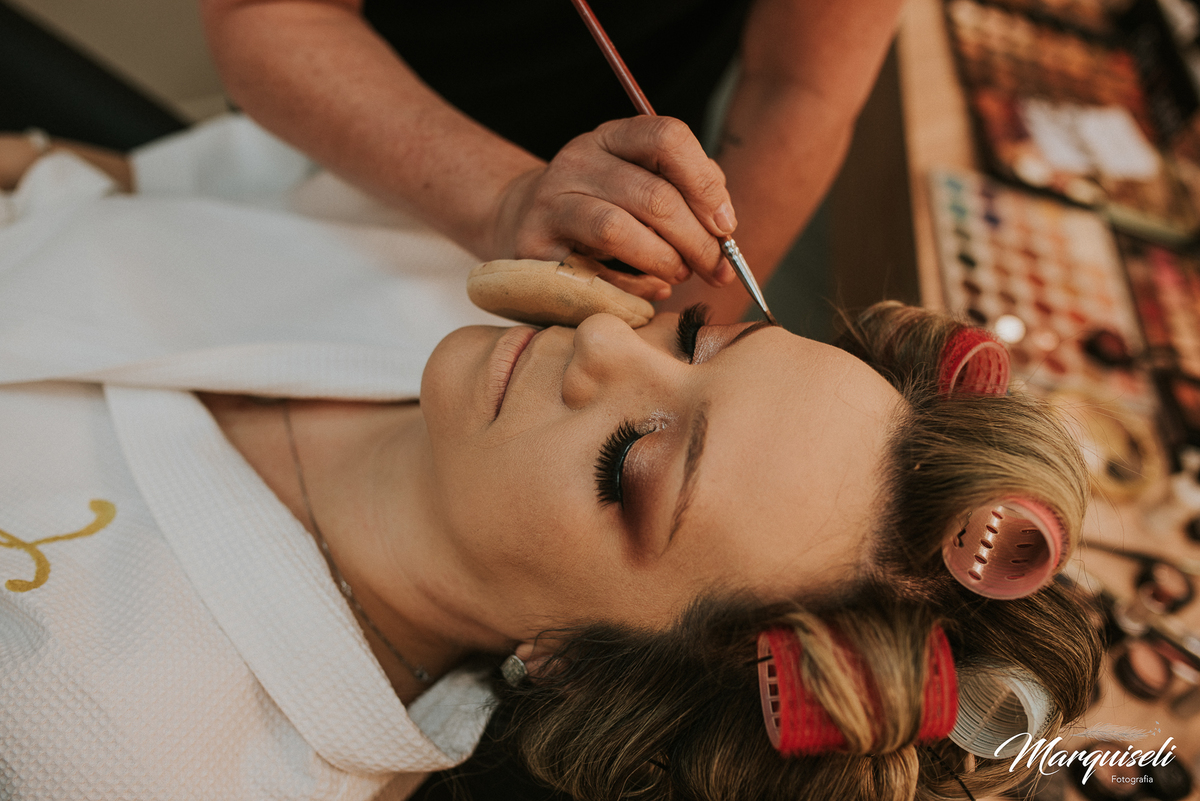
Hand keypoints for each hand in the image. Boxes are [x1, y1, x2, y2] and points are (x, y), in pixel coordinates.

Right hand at [492, 116, 737, 299]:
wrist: (522, 223)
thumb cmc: (601, 207)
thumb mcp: (640, 182)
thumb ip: (685, 191)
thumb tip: (723, 225)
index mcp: (612, 137)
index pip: (667, 136)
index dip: (705, 184)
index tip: (725, 225)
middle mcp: (578, 160)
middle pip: (653, 195)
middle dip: (697, 240)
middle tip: (716, 269)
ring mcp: (551, 201)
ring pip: (618, 230)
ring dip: (663, 261)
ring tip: (679, 275)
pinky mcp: (533, 246)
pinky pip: (590, 271)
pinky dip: (629, 288)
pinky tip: (647, 291)